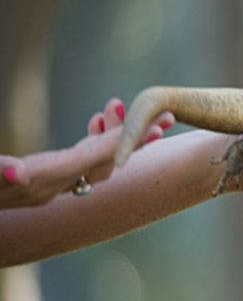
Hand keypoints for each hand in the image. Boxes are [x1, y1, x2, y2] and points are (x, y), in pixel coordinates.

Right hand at [0, 98, 171, 208]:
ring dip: (117, 137)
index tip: (159, 123)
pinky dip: (93, 142)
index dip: (128, 138)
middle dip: (139, 139)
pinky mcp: (37, 184)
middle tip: (170, 119)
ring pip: (95, 163)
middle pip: (107, 162)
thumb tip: (15, 171)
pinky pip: (78, 165)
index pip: (94, 157)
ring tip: (136, 112)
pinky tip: (96, 122)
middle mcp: (49, 188)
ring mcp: (45, 188)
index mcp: (39, 180)